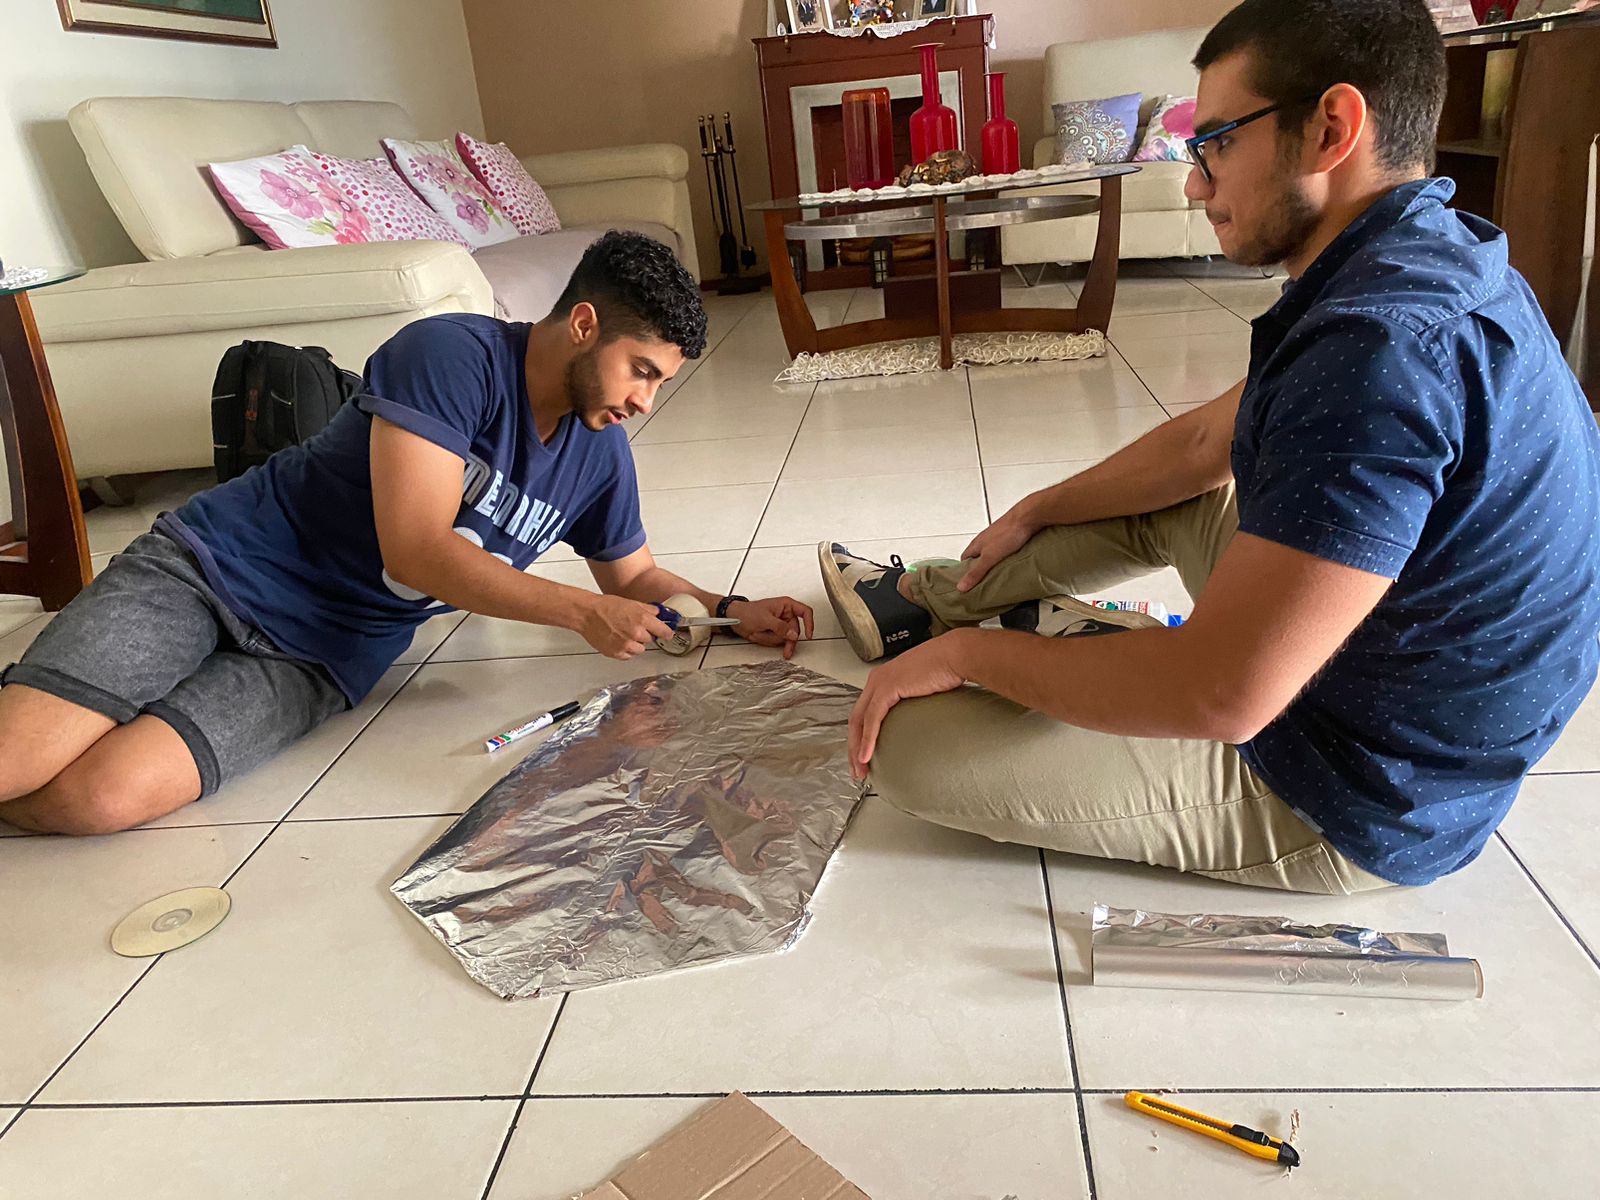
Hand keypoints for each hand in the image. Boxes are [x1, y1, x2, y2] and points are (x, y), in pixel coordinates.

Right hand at [579, 594, 673, 658]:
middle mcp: (636, 634)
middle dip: (646, 634)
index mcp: (642, 619)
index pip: (664, 631)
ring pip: (640, 649)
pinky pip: (628, 655)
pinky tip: (618, 640)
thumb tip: (659, 613)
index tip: (668, 633)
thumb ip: (648, 609)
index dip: (666, 632)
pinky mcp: (616, 653)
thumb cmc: (606, 606)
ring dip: (636, 644)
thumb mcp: (631, 602)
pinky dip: (625, 650)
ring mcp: (626, 645)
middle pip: (651, 640)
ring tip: (625, 634)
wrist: (587, 614)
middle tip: (635, 627)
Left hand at [727, 597, 815, 659]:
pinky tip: (760, 636)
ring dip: (772, 639)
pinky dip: (769, 641)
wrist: (734, 619)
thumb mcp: (765, 619)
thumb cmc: (747, 612)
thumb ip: (781, 627)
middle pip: (795, 630)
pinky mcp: (774, 631)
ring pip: (785, 638)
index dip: (809, 624)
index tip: (809, 635)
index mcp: (786, 605)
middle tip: (783, 646)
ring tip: (760, 633)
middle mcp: (785, 614)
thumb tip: (793, 635)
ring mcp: (780, 624)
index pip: (805, 612)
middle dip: (783, 637)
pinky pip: (778, 641)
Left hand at [849, 633, 969, 779]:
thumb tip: (920, 725)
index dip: (861, 737)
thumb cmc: (948, 669)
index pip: (864, 713)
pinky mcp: (888, 688)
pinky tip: (866, 756)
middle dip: (854, 747)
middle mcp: (877, 680)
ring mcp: (880, 682)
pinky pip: (871, 719)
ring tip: (861, 769)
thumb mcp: (925, 690)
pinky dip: (867, 740)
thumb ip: (915, 705)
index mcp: (884, 679)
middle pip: (856, 719)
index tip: (864, 758)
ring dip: (857, 748)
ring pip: (859, 721)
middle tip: (858, 769)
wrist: (957, 655)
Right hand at [957, 509, 1035, 591]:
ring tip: (1000, 573)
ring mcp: (998, 537)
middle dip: (981, 568)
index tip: (968, 581)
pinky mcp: (1010, 536)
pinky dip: (1006, 557)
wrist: (1028, 518)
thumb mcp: (989, 558)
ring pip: (992, 553)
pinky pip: (1005, 550)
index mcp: (976, 544)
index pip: (964, 558)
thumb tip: (961, 586)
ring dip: (994, 562)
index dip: (965, 570)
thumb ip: (976, 572)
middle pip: (978, 556)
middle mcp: (985, 539)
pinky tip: (1012, 563)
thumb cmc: (1008, 533)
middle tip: (985, 580)